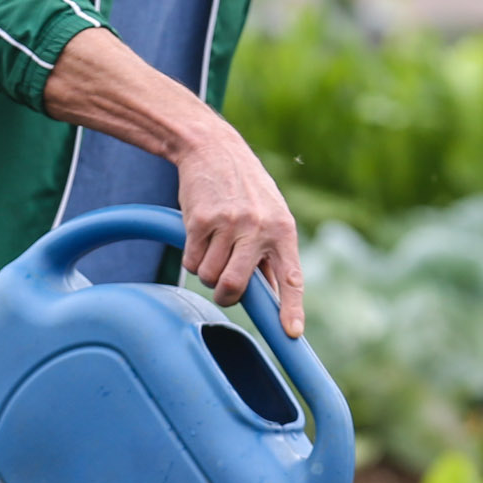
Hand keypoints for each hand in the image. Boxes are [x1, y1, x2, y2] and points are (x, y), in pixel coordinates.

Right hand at [174, 120, 303, 334]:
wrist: (213, 149)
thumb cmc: (246, 191)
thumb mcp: (271, 217)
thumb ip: (272, 257)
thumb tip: (273, 300)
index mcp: (283, 231)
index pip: (291, 277)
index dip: (291, 308)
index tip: (291, 333)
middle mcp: (258, 228)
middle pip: (235, 286)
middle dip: (225, 296)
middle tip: (223, 291)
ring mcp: (228, 224)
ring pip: (209, 277)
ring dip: (207, 273)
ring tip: (213, 250)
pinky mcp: (199, 220)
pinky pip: (191, 261)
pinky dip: (192, 258)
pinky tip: (199, 236)